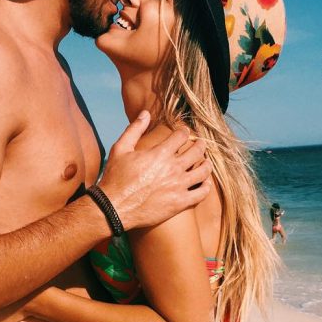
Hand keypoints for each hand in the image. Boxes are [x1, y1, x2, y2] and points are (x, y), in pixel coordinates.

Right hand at [98, 111, 211, 230]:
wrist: (114, 207)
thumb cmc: (115, 177)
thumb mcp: (120, 149)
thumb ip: (134, 129)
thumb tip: (145, 113)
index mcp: (160, 153)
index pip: (182, 136)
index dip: (184, 131)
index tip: (184, 132)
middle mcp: (173, 168)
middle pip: (197, 151)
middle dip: (200, 145)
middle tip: (200, 144)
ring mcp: (178, 186)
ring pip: (203, 171)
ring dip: (206, 164)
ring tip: (205, 161)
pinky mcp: (179, 203)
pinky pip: (202, 193)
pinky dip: (206, 186)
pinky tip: (204, 183)